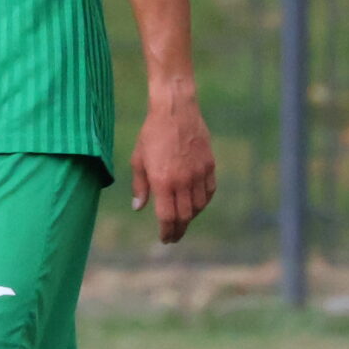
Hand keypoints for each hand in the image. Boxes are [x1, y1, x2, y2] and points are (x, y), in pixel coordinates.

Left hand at [130, 96, 214, 243]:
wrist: (175, 109)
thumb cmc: (152, 133)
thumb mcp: (138, 159)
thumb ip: (139, 186)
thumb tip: (138, 208)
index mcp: (163, 181)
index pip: (167, 217)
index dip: (167, 232)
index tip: (165, 239)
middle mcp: (183, 180)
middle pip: (184, 216)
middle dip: (179, 230)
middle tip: (174, 236)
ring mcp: (198, 173)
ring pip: (199, 206)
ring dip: (190, 217)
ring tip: (183, 220)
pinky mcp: (209, 165)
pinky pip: (209, 191)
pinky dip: (203, 202)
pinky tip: (196, 204)